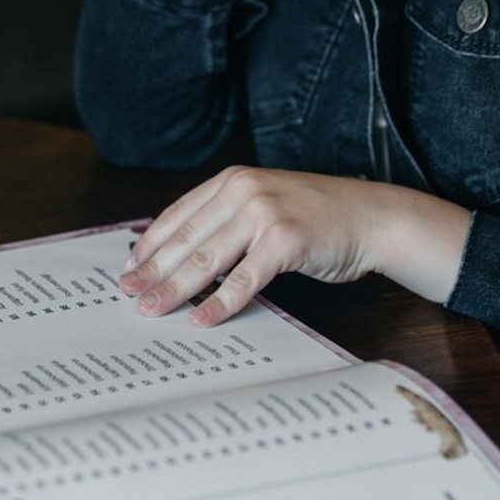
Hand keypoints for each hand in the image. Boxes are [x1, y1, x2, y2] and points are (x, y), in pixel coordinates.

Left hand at [119, 166, 472, 325]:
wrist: (371, 217)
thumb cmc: (318, 217)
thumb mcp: (266, 204)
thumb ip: (228, 220)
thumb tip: (182, 256)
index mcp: (234, 180)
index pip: (179, 214)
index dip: (150, 244)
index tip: (128, 269)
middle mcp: (245, 190)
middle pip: (186, 238)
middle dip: (153, 271)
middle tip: (128, 296)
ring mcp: (265, 213)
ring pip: (207, 260)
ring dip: (174, 289)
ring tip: (151, 311)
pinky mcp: (285, 240)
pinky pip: (243, 279)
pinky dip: (219, 303)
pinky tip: (201, 320)